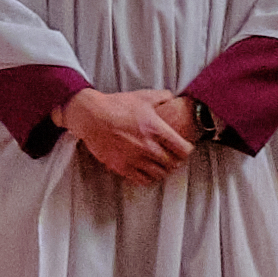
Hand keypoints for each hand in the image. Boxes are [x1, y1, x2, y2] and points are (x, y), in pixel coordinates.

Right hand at [62, 88, 196, 182]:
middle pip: (173, 164)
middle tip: (173, 157)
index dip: (187, 150)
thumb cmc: (116, 105)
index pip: (183, 149)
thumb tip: (174, 97)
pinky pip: (142, 180)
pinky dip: (148, 177)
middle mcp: (147, 146)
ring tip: (161, 164)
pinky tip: (147, 170)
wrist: (91, 116)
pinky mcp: (121, 167)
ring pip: (159, 174)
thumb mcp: (142, 96)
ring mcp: (134, 159)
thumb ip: (163, 96)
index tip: (184, 148)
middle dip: (176, 161)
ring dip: (163, 170)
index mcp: (155, 129)